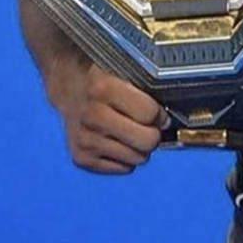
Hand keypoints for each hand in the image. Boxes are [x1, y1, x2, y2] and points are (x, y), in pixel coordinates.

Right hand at [46, 60, 163, 173]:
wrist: (72, 91)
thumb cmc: (107, 83)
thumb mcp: (125, 74)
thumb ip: (148, 91)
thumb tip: (170, 121)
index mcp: (103, 87)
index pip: (149, 114)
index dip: (158, 114)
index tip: (154, 111)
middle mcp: (92, 114)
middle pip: (147, 141)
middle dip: (152, 134)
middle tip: (146, 126)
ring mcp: (85, 139)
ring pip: (138, 158)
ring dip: (138, 147)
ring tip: (128, 132)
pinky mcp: (81, 158)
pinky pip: (124, 168)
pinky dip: (124, 158)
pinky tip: (114, 141)